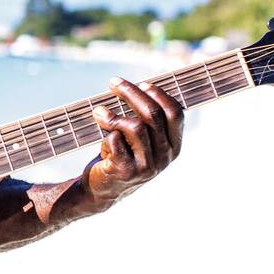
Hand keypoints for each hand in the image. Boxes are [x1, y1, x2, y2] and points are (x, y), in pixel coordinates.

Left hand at [83, 77, 183, 207]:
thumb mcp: (140, 139)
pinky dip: (105, 134)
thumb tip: (137, 86)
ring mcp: (147, 166)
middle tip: (113, 83)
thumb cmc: (121, 156)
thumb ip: (145, 119)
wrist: (101, 190)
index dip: (159, 94)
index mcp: (174, 146)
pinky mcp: (126, 171)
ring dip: (112, 115)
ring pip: (134, 126)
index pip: (175, 113)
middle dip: (131, 93)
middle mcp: (165, 157)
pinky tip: (101, 141)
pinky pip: (115, 140)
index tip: (142, 83)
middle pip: (152, 114)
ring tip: (98, 112)